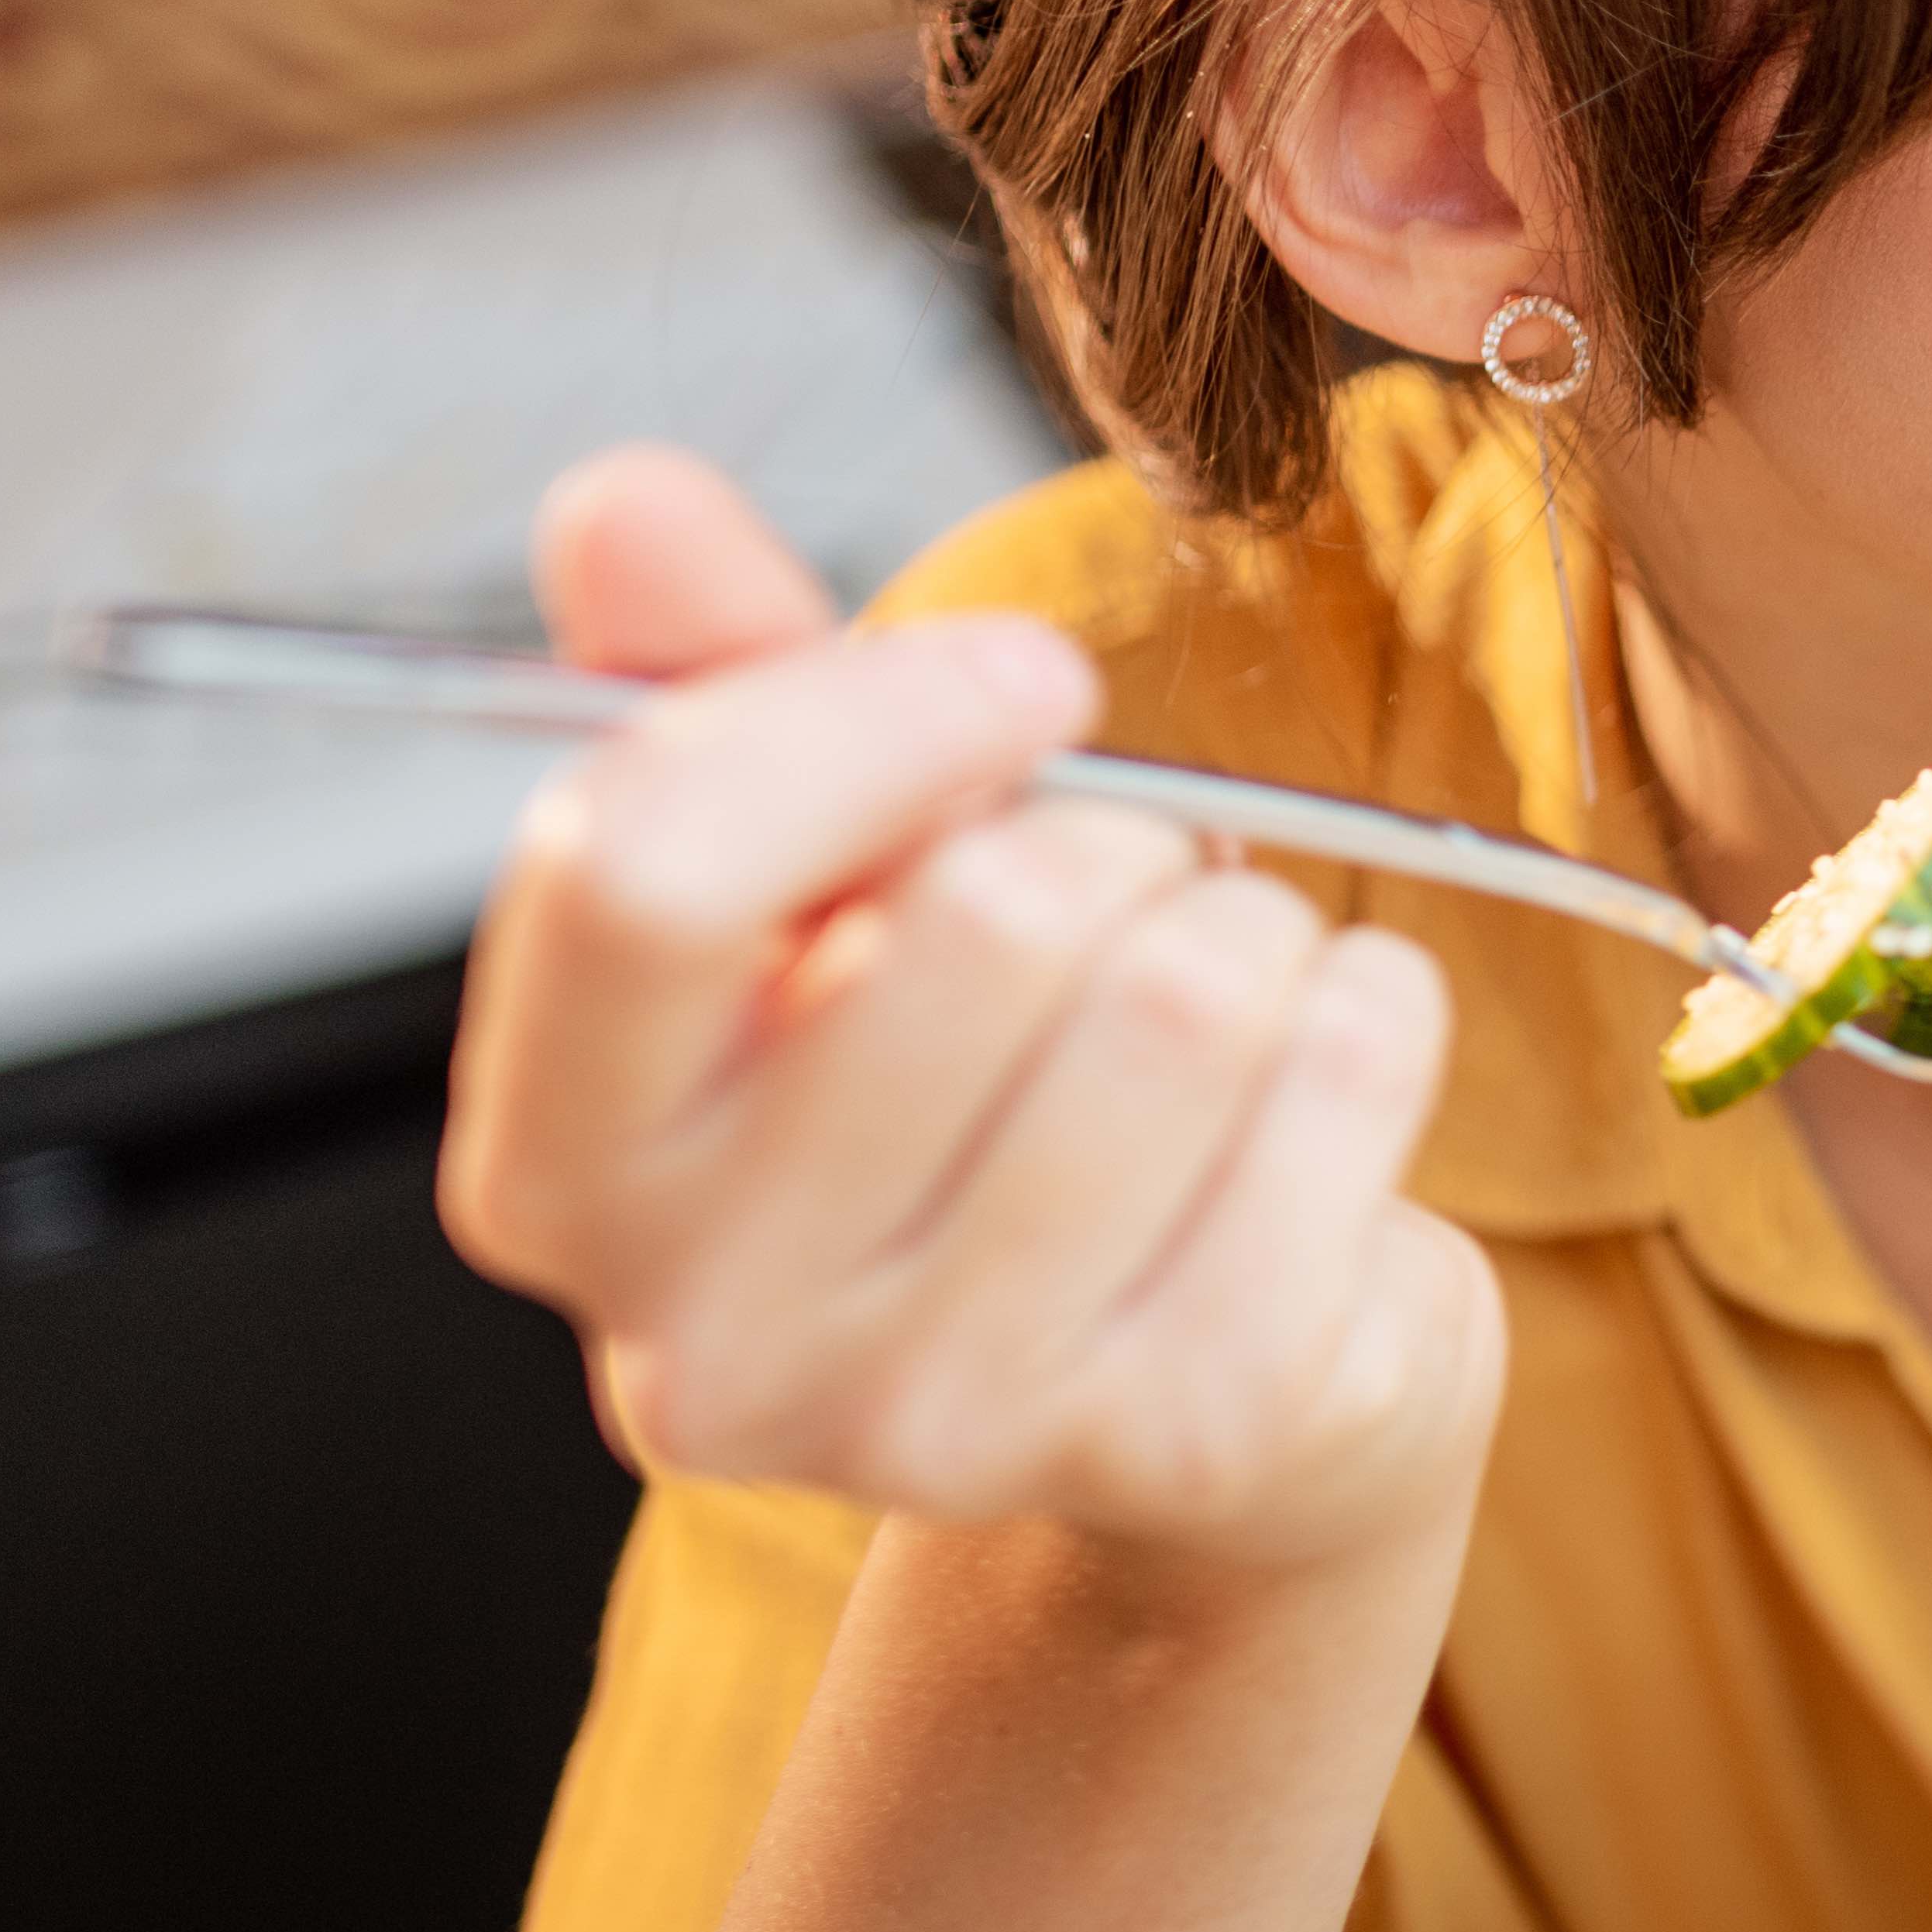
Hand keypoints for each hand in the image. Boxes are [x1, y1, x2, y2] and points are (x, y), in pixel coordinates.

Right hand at [440, 450, 1503, 1572]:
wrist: (1191, 1383)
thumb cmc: (989, 1089)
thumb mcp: (826, 880)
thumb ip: (716, 689)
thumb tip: (621, 499)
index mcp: (557, 1174)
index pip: (649, 863)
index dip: (869, 713)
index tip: (1019, 682)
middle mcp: (709, 1335)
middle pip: (978, 917)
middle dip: (1110, 844)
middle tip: (1123, 908)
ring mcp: (945, 1416)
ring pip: (1188, 995)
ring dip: (1248, 929)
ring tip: (1213, 997)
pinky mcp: (1188, 1432)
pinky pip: (1347, 1077)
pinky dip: (1374, 1016)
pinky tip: (1318, 1074)